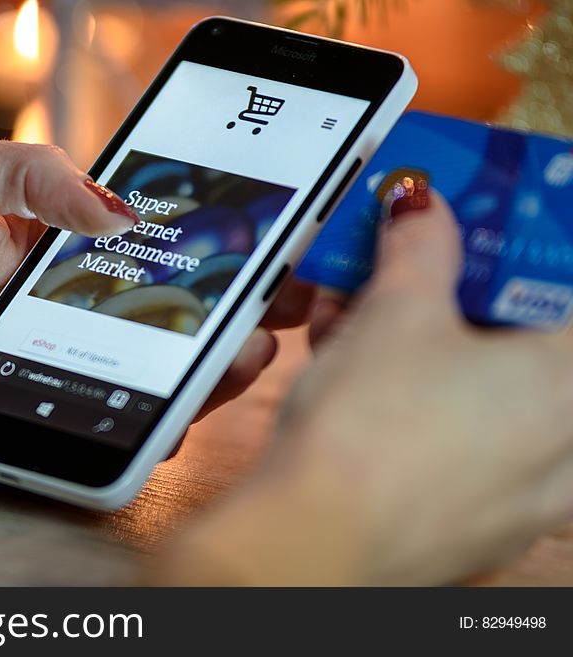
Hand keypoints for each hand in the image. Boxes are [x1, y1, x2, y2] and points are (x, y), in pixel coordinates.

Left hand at [0, 136, 311, 482]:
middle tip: (284, 302)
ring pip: (160, 378)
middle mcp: (73, 312)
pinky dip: (153, 428)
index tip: (272, 239)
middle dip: (241, 309)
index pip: (158, 245)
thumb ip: (33, 173)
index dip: (219, 242)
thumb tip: (121, 208)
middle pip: (176, 316)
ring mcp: (64, 371)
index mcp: (60, 250)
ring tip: (246, 352)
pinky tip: (176, 413)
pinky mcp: (44, 424)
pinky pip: (112, 432)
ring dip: (214, 369)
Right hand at [161, 191, 572, 584]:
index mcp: (569, 381)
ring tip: (354, 324)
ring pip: (484, 396)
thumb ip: (420, 246)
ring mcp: (523, 493)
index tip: (480, 232)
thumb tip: (421, 204)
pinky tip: (354, 383)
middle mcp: (565, 444)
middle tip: (411, 275)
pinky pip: (459, 444)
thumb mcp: (395, 313)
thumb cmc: (370, 429)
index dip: (520, 250)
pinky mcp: (475, 523)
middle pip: (522, 343)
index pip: (563, 289)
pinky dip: (418, 406)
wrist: (311, 543)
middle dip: (458, 299)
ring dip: (426, 351)